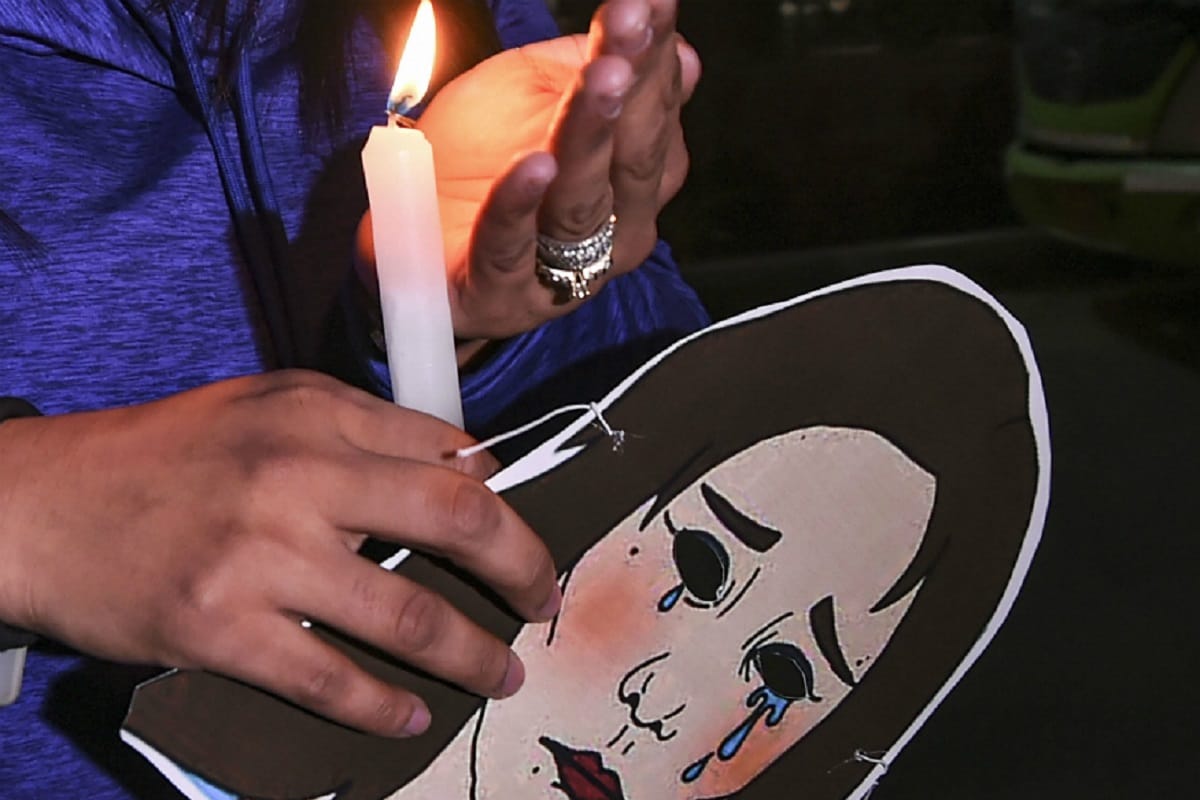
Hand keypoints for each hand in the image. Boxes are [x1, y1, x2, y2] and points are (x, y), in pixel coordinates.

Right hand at [0, 372, 560, 735]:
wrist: (43, 505)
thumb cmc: (166, 455)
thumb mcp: (267, 406)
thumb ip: (362, 427)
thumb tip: (465, 467)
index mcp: (315, 412)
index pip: (448, 451)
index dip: (506, 498)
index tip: (523, 535)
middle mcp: (296, 474)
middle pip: (455, 519)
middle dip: (522, 568)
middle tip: (545, 600)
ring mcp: (259, 556)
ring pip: (406, 615)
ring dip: (472, 654)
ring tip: (501, 672)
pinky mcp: (220, 628)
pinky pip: (330, 679)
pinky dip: (385, 706)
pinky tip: (414, 715)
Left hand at [357, 0, 699, 348]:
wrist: (409, 241)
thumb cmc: (479, 161)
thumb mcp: (534, 95)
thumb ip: (592, 68)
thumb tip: (682, 53)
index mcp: (631, 176)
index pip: (656, 110)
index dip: (653, 53)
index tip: (647, 0)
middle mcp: (613, 226)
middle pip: (633, 153)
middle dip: (634, 85)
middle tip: (629, 25)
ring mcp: (560, 267)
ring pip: (584, 199)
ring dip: (591, 134)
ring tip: (600, 77)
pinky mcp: (498, 291)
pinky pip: (511, 246)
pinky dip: (520, 205)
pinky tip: (533, 166)